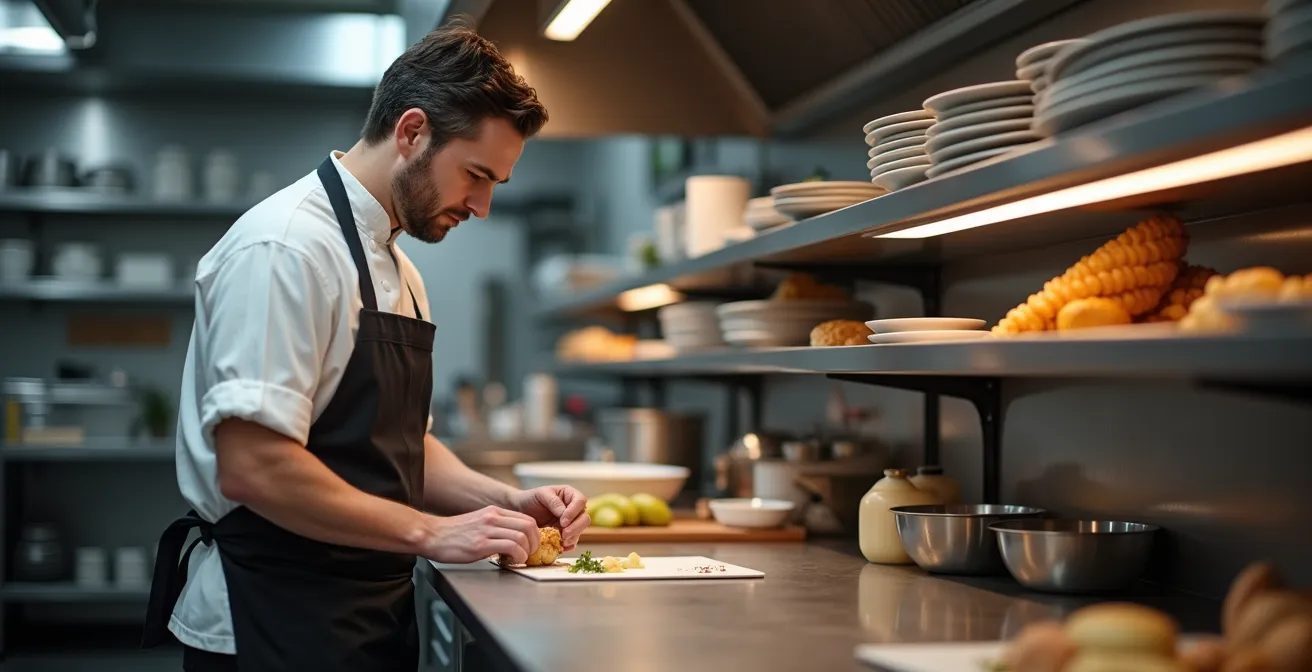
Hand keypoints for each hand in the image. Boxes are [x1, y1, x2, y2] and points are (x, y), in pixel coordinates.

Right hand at [418, 506, 539, 564]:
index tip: (533, 545)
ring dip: (527, 551)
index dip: (535, 534)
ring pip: (523, 536)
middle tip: (531, 554)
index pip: (527, 518)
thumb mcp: (479, 523)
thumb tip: (513, 539)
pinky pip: (511, 546)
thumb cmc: (452, 534)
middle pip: (529, 526)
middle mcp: (493, 517)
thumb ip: (496, 527)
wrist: (431, 535)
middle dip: (535, 543)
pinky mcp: (481, 544)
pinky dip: (518, 556)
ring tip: (521, 559)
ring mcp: (487, 529)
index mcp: (494, 512)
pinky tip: (513, 561)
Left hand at [507, 485, 589, 549]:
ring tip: (563, 542)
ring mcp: (570, 522)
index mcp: (569, 495)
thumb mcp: (541, 495)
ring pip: (580, 531)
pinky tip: (562, 547)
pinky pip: (572, 540)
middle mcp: (573, 509)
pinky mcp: (565, 534)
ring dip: (573, 537)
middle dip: (576, 527)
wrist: (520, 510)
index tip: (563, 521)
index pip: (580, 501)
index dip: (574, 512)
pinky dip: (569, 545)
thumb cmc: (530, 498)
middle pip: (584, 518)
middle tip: (564, 534)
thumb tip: (564, 513)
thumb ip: (554, 502)